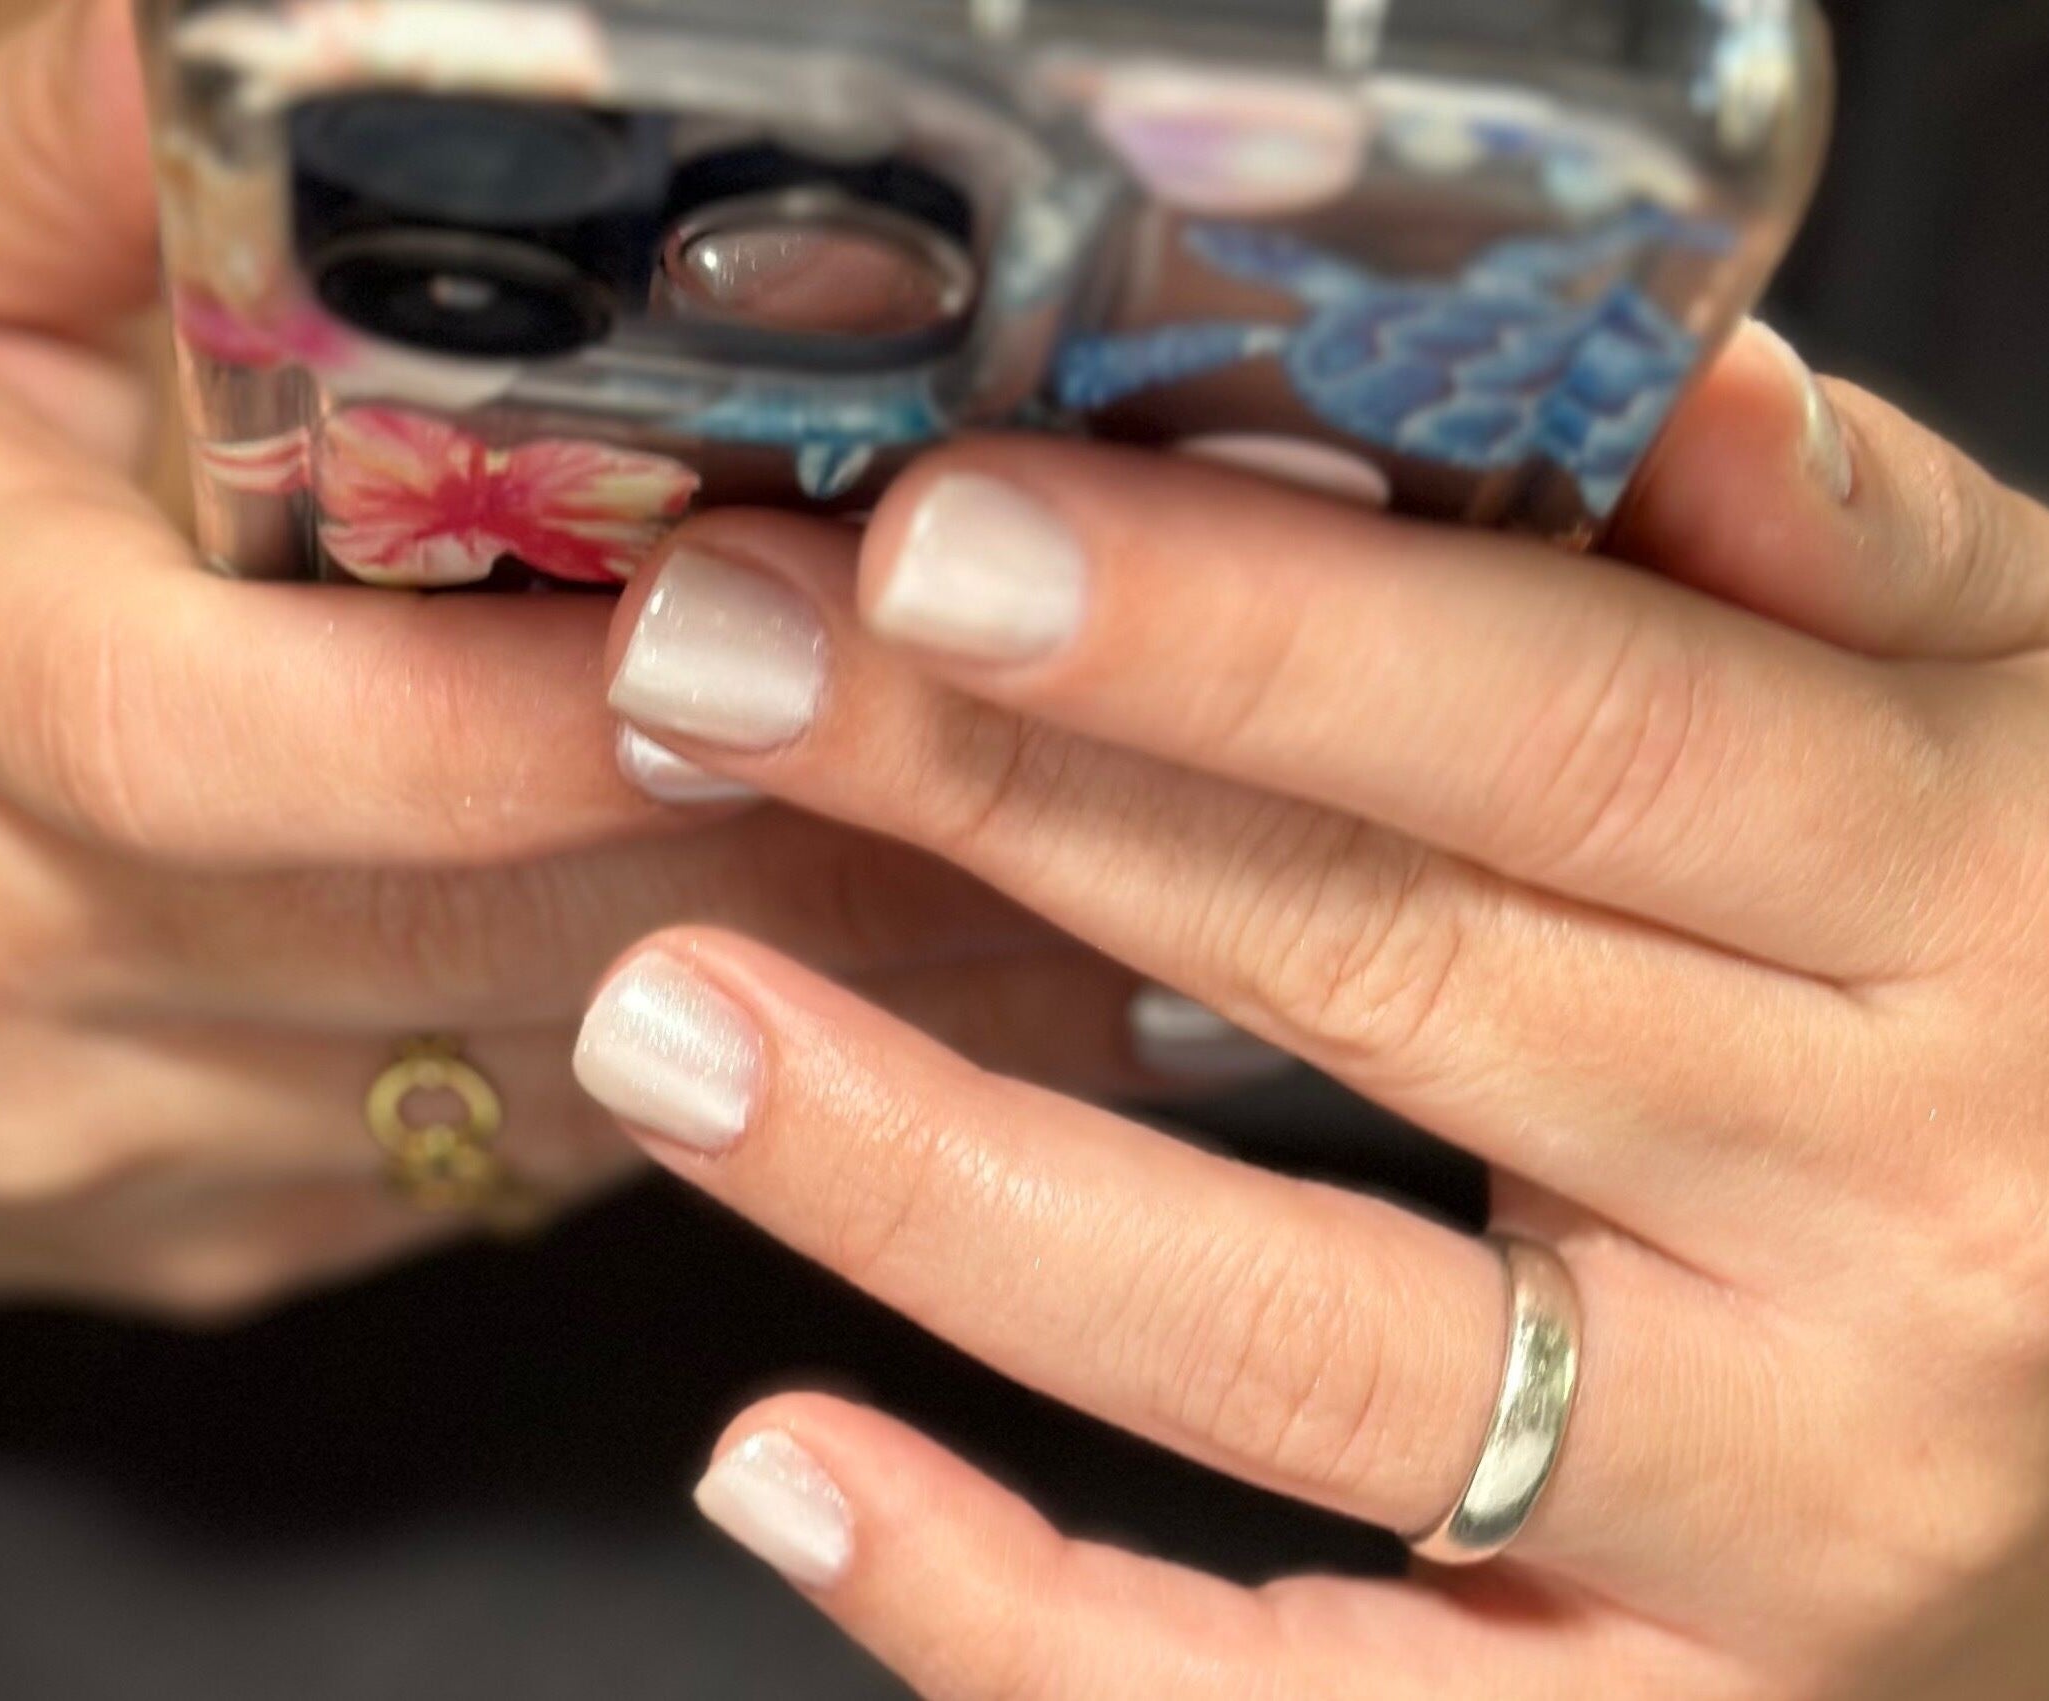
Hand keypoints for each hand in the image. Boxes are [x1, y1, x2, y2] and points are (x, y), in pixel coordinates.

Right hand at [0, 0, 1153, 1500]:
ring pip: (562, 1084)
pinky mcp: (243, 1238)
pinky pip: (559, 1173)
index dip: (535, 704)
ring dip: (843, 975)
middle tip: (1044, 708)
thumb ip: (93, 154)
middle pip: (463, 927)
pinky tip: (954, 993)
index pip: (226, 732)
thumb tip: (316, 5)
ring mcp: (123, 1136)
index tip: (800, 609)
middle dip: (788, 825)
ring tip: (1083, 847)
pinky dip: (774, 1078)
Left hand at [579, 327, 2048, 1698]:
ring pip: (1303, 1343)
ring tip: (669, 1021)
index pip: (1570, 728)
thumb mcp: (2015, 741)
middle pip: (1387, 973)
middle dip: (1009, 803)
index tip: (930, 539)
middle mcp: (1899, 1213)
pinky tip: (781, 1468)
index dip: (1243, 633)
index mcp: (1977, 904)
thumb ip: (1858, 564)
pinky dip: (1016, 1617)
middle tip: (712, 676)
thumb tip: (1677, 383)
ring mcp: (1785, 1506)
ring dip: (941, 1179)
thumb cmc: (2047, 998)